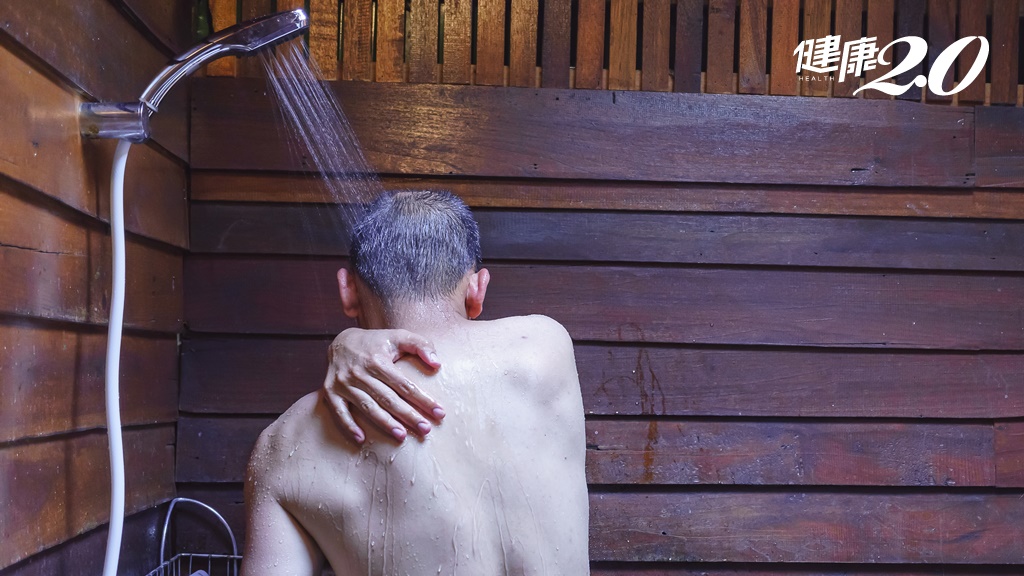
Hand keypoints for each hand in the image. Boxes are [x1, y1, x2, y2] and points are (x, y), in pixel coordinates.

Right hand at [322, 328, 443, 442]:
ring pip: (367, 407)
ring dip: (385, 423)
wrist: (341, 341)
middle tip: (426, 430)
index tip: (439, 413)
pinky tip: (361, 439)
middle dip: (408, 416)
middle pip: (388, 399)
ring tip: (402, 436)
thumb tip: (436, 364)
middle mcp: (359, 372)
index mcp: (377, 360)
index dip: (423, 399)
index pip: (404, 384)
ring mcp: (343, 383)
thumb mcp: (399, 336)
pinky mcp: (331, 391)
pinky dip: (348, 426)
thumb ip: (420, 345)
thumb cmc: (376, 342)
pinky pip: (339, 412)